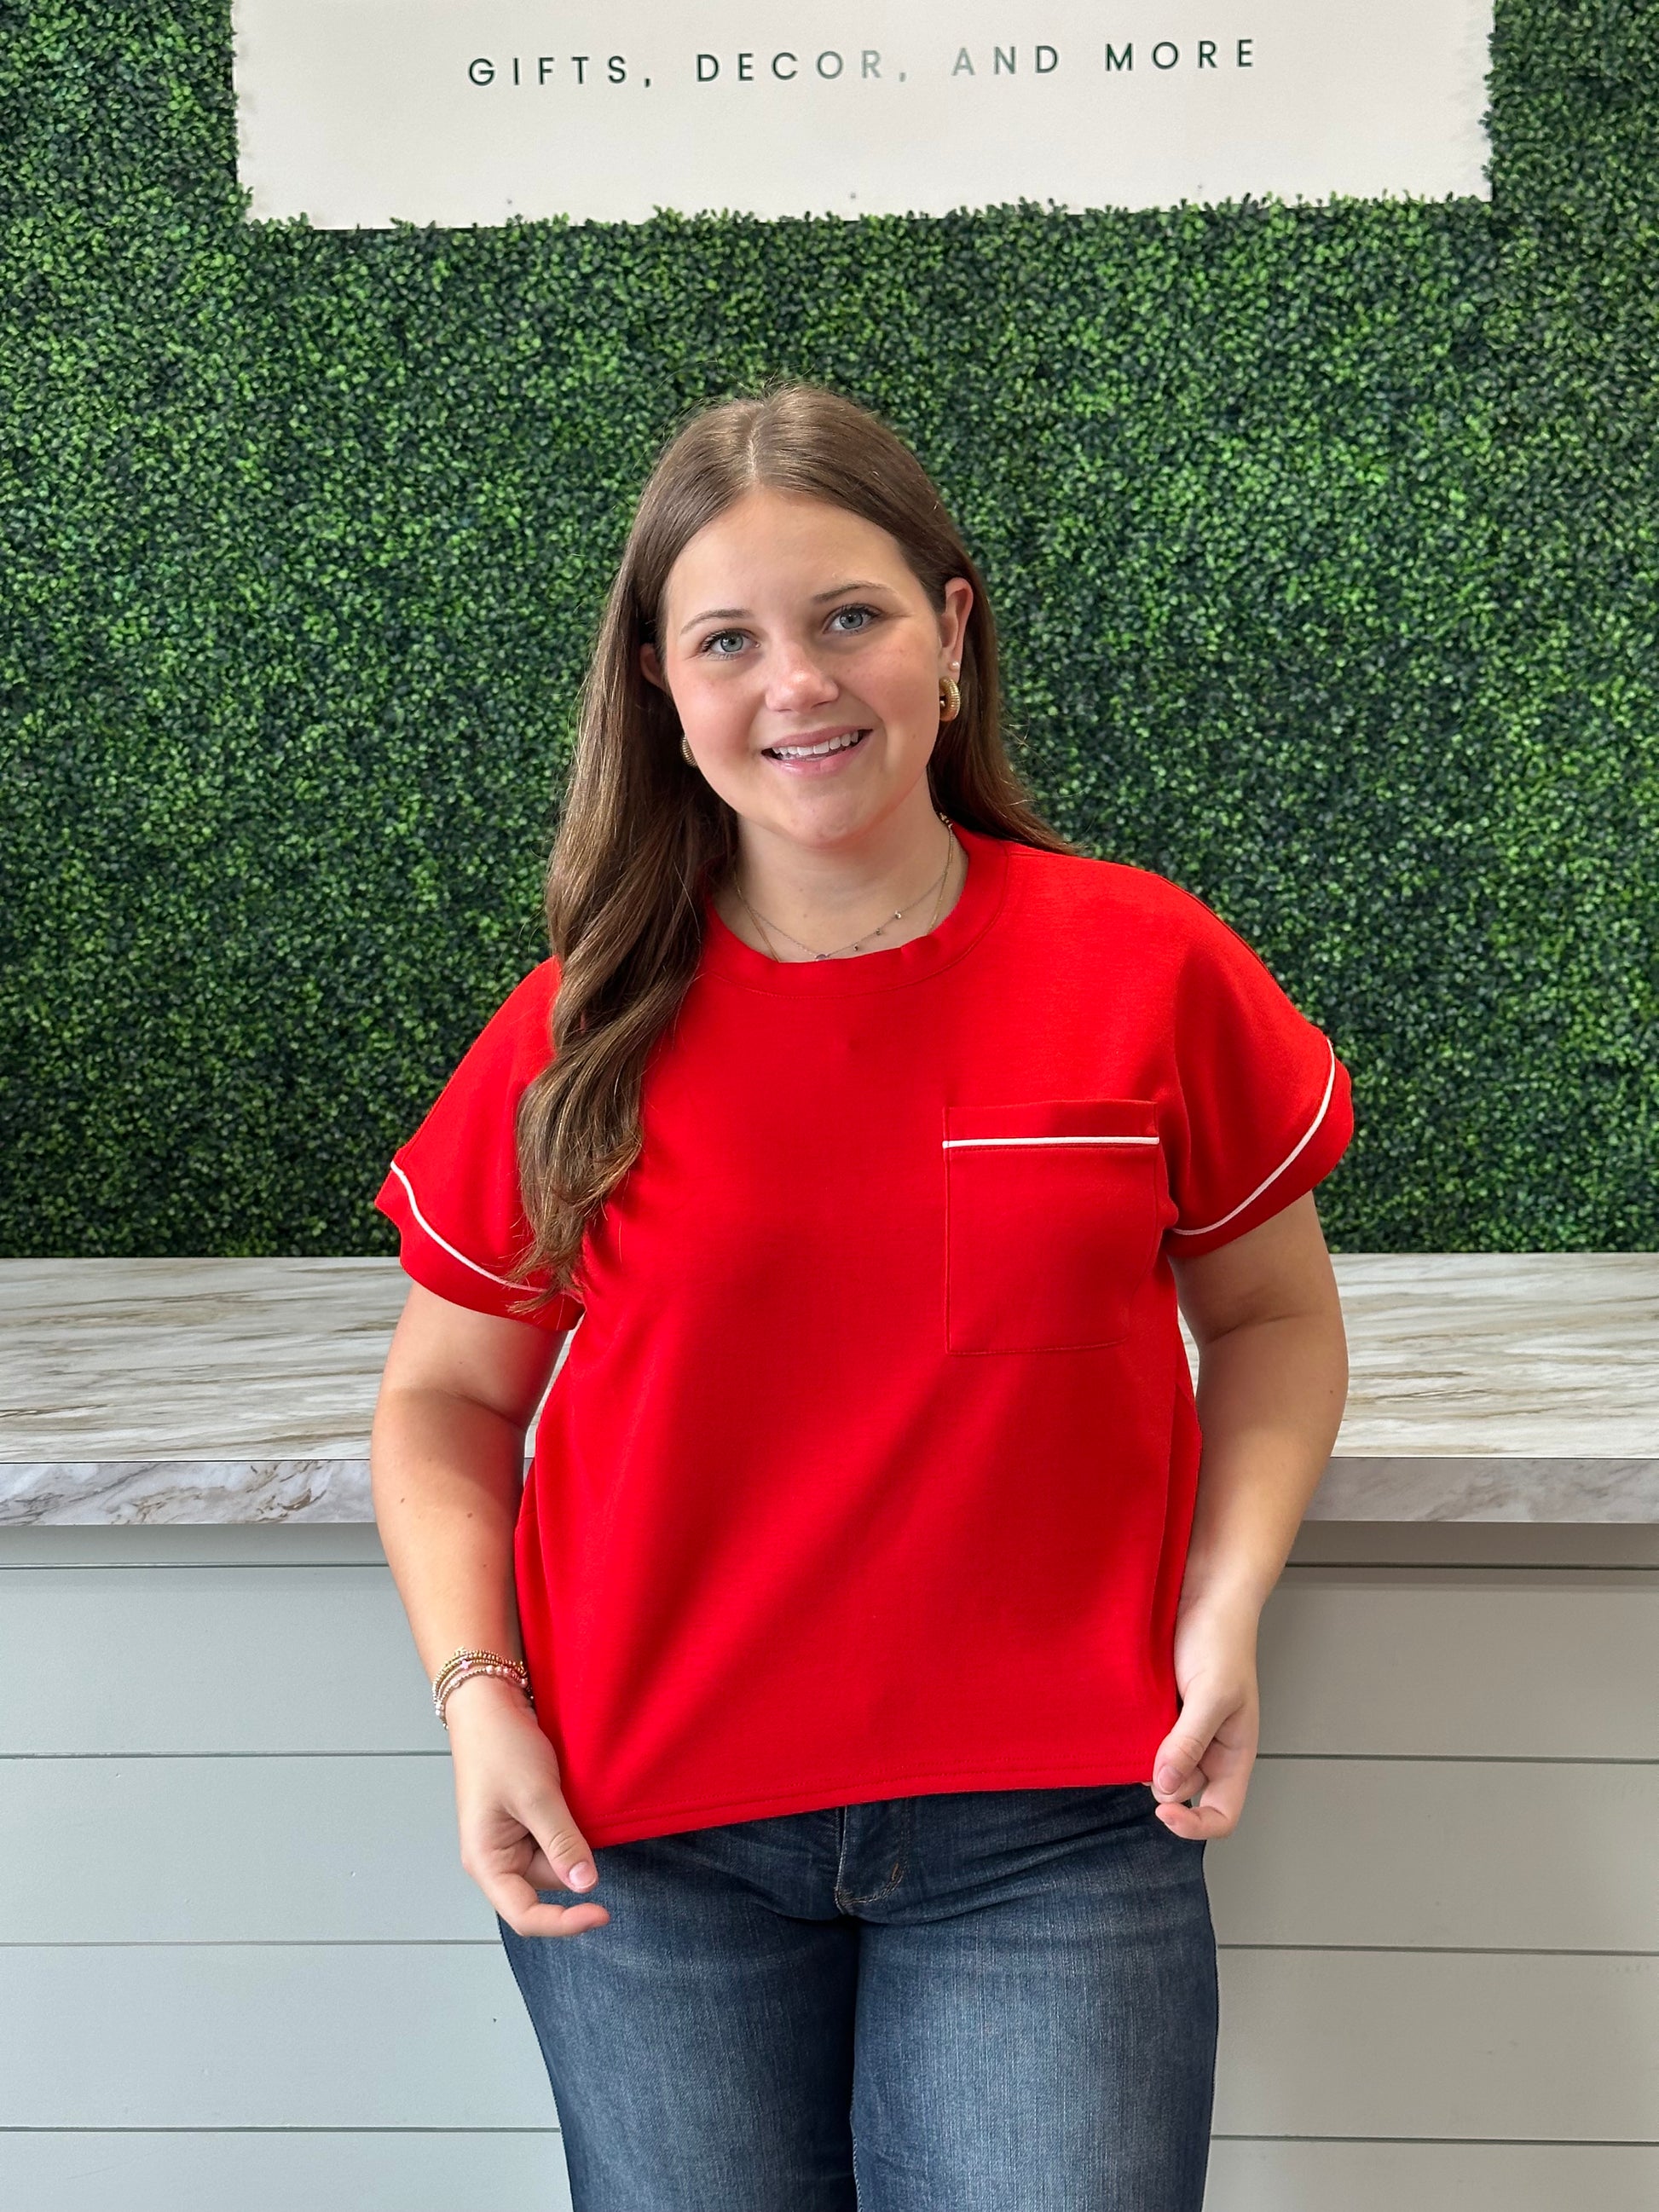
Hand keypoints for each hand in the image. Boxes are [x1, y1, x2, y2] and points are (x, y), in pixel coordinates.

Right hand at [444, 1674, 611, 1936]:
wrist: (490, 1703)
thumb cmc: (501, 1747)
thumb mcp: (536, 1795)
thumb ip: (562, 1843)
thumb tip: (585, 1885)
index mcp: (486, 1862)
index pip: (525, 1915)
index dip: (564, 1923)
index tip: (603, 1913)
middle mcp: (494, 1859)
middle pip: (546, 1885)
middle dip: (569, 1858)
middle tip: (572, 1812)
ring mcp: (508, 1841)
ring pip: (554, 1861)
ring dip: (570, 1838)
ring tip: (563, 1795)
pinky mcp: (522, 1823)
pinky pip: (553, 1839)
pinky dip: (567, 1824)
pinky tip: (565, 1798)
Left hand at [1149, 1590, 1261, 1839]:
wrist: (1204, 1591)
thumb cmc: (1223, 1638)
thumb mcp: (1213, 1694)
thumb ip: (1190, 1742)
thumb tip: (1166, 1787)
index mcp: (1234, 1754)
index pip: (1221, 1815)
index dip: (1194, 1826)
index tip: (1162, 1808)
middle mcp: (1209, 1748)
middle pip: (1182, 1792)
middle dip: (1160, 1780)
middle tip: (1144, 1746)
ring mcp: (1182, 1728)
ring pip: (1157, 1764)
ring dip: (1142, 1755)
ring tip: (1136, 1722)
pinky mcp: (1159, 1707)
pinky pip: (1142, 1736)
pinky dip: (1131, 1733)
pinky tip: (1126, 1713)